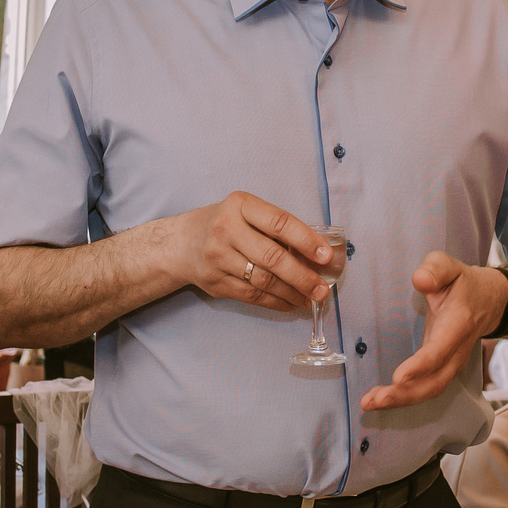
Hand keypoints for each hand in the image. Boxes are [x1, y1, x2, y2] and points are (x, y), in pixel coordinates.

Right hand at [170, 191, 332, 312]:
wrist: (180, 243)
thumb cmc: (223, 224)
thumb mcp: (244, 211)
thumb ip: (274, 227)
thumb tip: (316, 253)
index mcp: (240, 205)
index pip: (279, 223)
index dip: (306, 240)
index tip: (326, 256)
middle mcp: (226, 229)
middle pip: (272, 257)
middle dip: (303, 276)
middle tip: (322, 289)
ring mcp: (218, 258)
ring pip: (264, 281)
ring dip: (293, 293)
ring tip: (312, 298)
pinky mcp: (216, 282)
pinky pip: (252, 296)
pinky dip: (276, 302)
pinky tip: (292, 303)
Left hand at [362, 253, 505, 412]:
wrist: (489, 302)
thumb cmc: (463, 284)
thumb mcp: (451, 266)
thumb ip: (436, 269)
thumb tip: (420, 279)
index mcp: (458, 324)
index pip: (440, 349)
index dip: (421, 366)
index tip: (398, 377)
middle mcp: (457, 350)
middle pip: (435, 381)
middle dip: (406, 394)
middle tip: (376, 400)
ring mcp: (452, 363)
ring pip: (430, 389)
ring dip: (401, 400)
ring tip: (370, 403)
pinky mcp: (442, 369)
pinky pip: (425, 388)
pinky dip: (403, 397)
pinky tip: (378, 399)